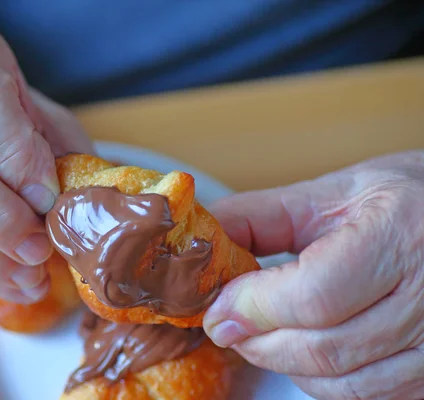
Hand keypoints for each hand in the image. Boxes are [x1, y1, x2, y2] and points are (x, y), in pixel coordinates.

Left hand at [204, 151, 423, 399]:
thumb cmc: (399, 201)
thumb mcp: (333, 193)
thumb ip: (263, 216)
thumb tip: (205, 240)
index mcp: (398, 235)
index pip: (314, 295)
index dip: (254, 308)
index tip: (217, 308)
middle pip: (323, 347)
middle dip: (258, 340)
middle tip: (226, 323)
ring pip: (341, 381)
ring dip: (284, 363)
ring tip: (261, 333)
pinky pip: (365, 394)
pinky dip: (319, 380)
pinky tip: (304, 348)